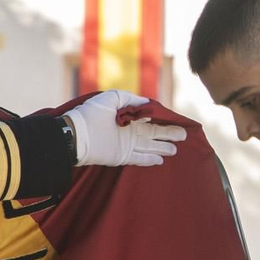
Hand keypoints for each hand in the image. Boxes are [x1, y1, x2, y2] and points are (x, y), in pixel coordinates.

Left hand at [66, 91, 186, 167]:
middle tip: (184, 136)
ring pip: (149, 146)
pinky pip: (139, 158)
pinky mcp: (121, 156)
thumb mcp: (110, 98)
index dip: (161, 121)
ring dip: (162, 148)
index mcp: (126, 118)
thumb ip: (129, 98)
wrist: (75, 135)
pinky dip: (150, 159)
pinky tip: (161, 160)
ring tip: (175, 150)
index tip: (175, 121)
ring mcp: (125, 145)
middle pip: (153, 134)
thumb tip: (147, 102)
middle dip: (168, 135)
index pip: (147, 121)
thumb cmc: (90, 114)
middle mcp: (128, 132)